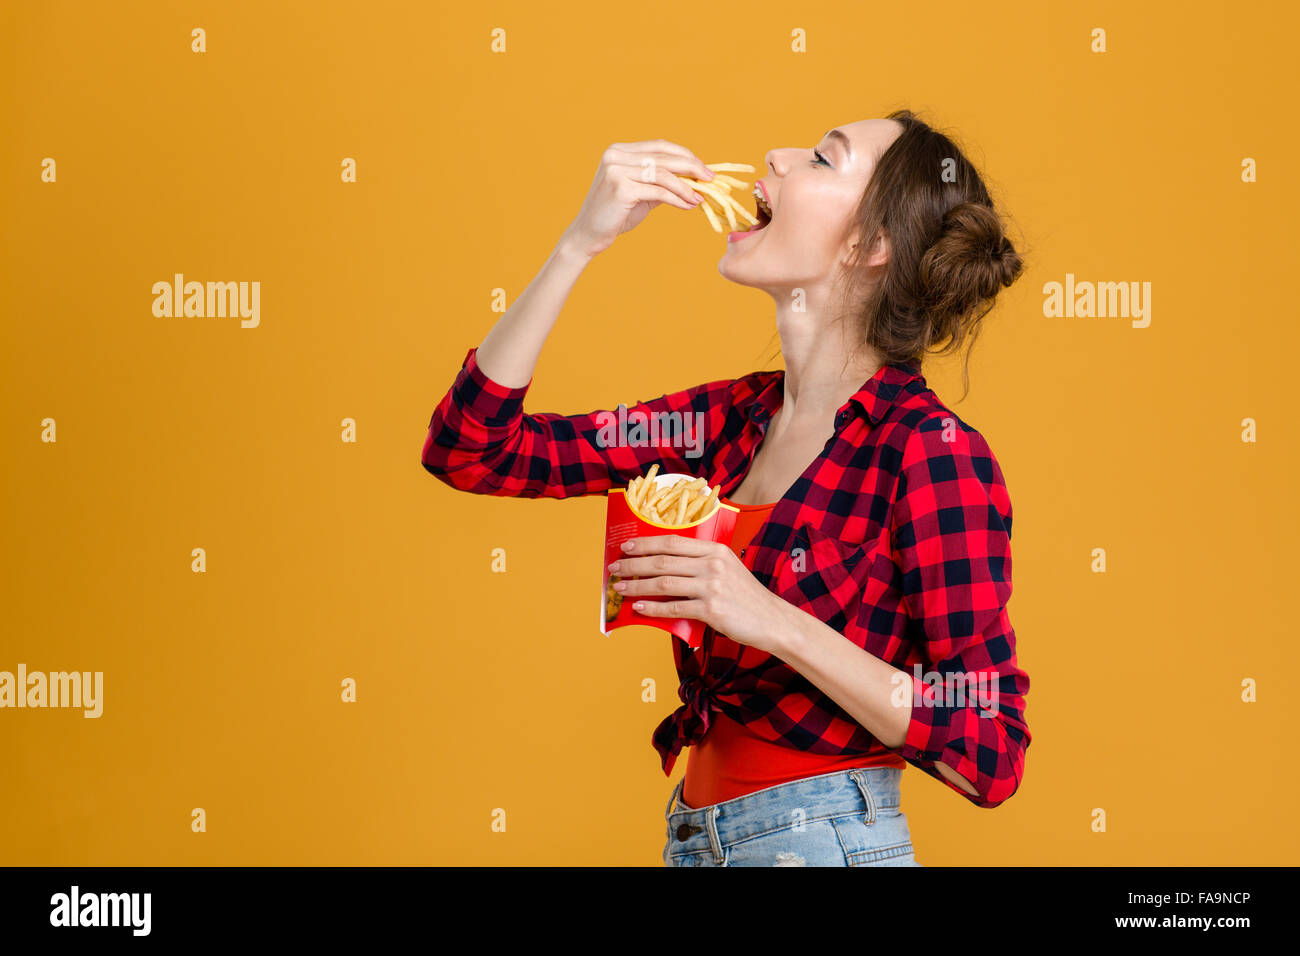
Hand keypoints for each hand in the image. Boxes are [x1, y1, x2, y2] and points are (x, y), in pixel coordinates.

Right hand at [561, 140, 713, 257]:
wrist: (588, 235)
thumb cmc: (615, 214)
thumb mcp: (640, 193)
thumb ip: (661, 182)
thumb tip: (694, 178)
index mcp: (619, 151)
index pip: (659, 146)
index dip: (684, 155)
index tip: (704, 168)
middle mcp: (616, 156)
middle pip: (664, 157)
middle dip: (691, 167)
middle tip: (711, 179)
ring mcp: (616, 171)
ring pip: (663, 174)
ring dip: (686, 186)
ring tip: (699, 198)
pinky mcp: (621, 189)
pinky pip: (658, 192)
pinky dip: (677, 198)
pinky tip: (688, 206)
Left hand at [606, 534, 788, 654]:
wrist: (772, 620)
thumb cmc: (746, 596)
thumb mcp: (727, 569)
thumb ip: (701, 563)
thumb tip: (664, 566)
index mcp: (715, 549)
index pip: (672, 541)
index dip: (645, 543)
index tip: (625, 546)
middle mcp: (712, 564)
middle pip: (663, 560)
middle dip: (634, 564)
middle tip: (614, 568)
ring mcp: (711, 587)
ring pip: (664, 583)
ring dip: (637, 586)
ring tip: (620, 588)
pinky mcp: (711, 610)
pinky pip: (674, 608)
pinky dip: (653, 608)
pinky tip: (639, 608)